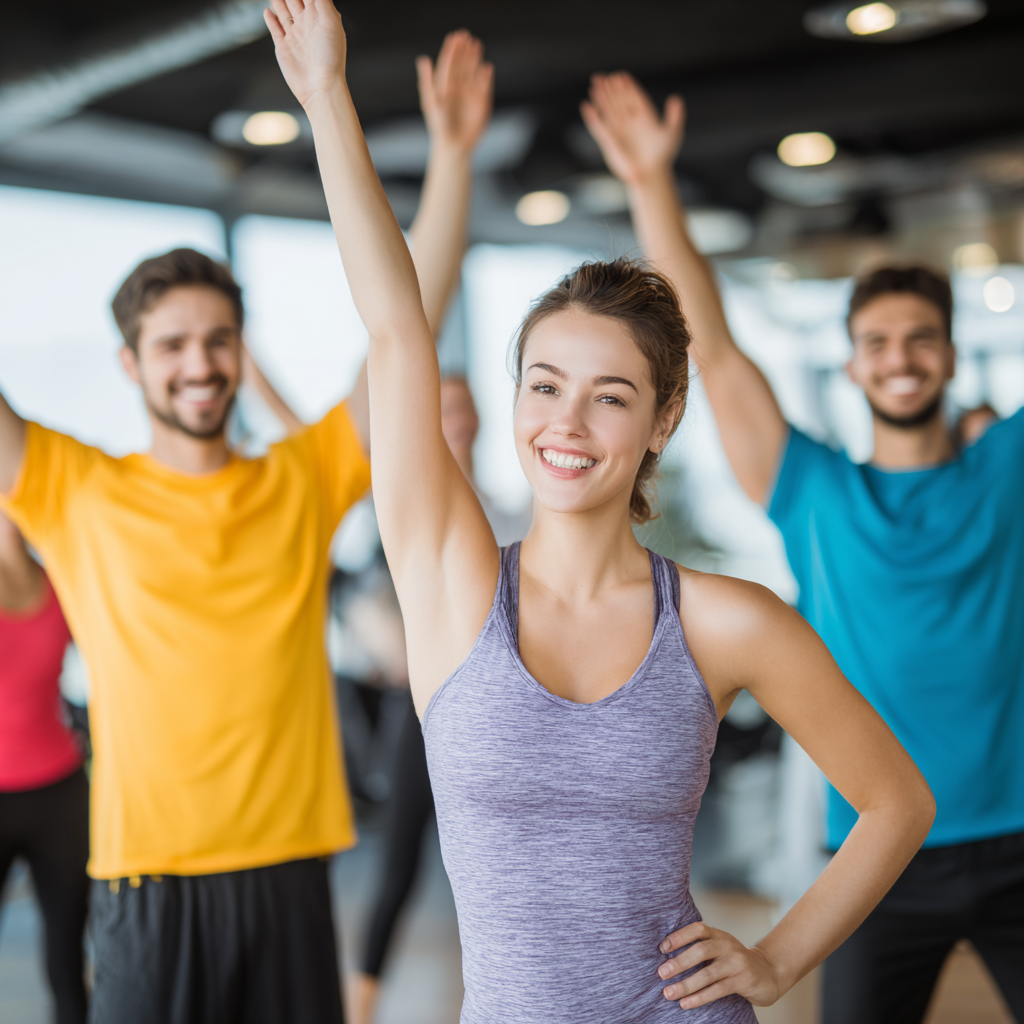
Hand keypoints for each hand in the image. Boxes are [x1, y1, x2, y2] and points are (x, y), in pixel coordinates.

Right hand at [265, 0, 346, 108]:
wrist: (319, 86)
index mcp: (320, 18)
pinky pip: (275, 29)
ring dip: (278, 0)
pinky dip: (270, 20)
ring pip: (284, 11)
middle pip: (295, 0)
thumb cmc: (330, 58)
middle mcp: (307, 25)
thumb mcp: (331, 23)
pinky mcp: (284, 48)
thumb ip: (323, 2)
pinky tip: (267, 11)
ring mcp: (295, 36)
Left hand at [417, 30, 493, 153]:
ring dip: (475, 58)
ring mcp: (471, 94)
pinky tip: (486, 67)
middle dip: (464, 50)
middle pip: (462, 64)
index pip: (448, 63)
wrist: (455, 145)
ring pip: (473, 71)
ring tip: (477, 44)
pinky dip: (486, 76)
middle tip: (466, 36)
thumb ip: (428, 81)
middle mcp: (458, 88)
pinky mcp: (483, 102)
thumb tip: (423, 59)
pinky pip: (485, 85)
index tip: (455, 37)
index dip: (452, 50)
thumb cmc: (439, 126)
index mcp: (444, 86)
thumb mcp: (431, 102)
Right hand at [581, 72, 683, 185]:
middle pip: (619, 100)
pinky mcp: (609, 142)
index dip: (627, 86)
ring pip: (608, 110)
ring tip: (594, 83)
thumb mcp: (672, 134)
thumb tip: (676, 98)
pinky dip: (592, 117)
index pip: (634, 97)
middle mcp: (630, 122)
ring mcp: (619, 131)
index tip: (621, 75)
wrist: (649, 175)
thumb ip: (675, 116)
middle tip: (605, 75)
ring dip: (601, 97)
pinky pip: (599, 127)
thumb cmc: (662, 156)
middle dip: (612, 88)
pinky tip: (586, 105)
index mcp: (644, 117)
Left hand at [657, 921, 783, 1008]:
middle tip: (661, 973)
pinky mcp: (743, 981)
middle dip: (679, 962)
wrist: (769, 973)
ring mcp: (736, 963)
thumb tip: (667, 959)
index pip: (698, 929)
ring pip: (707, 974)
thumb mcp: (720, 949)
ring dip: (686, 985)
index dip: (679, 936)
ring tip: (669, 993)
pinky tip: (685, 1003)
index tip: (662, 948)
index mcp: (719, 935)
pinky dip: (699, 997)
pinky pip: (717, 990)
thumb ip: (701, 949)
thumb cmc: (735, 961)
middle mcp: (728, 945)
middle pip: (700, 950)